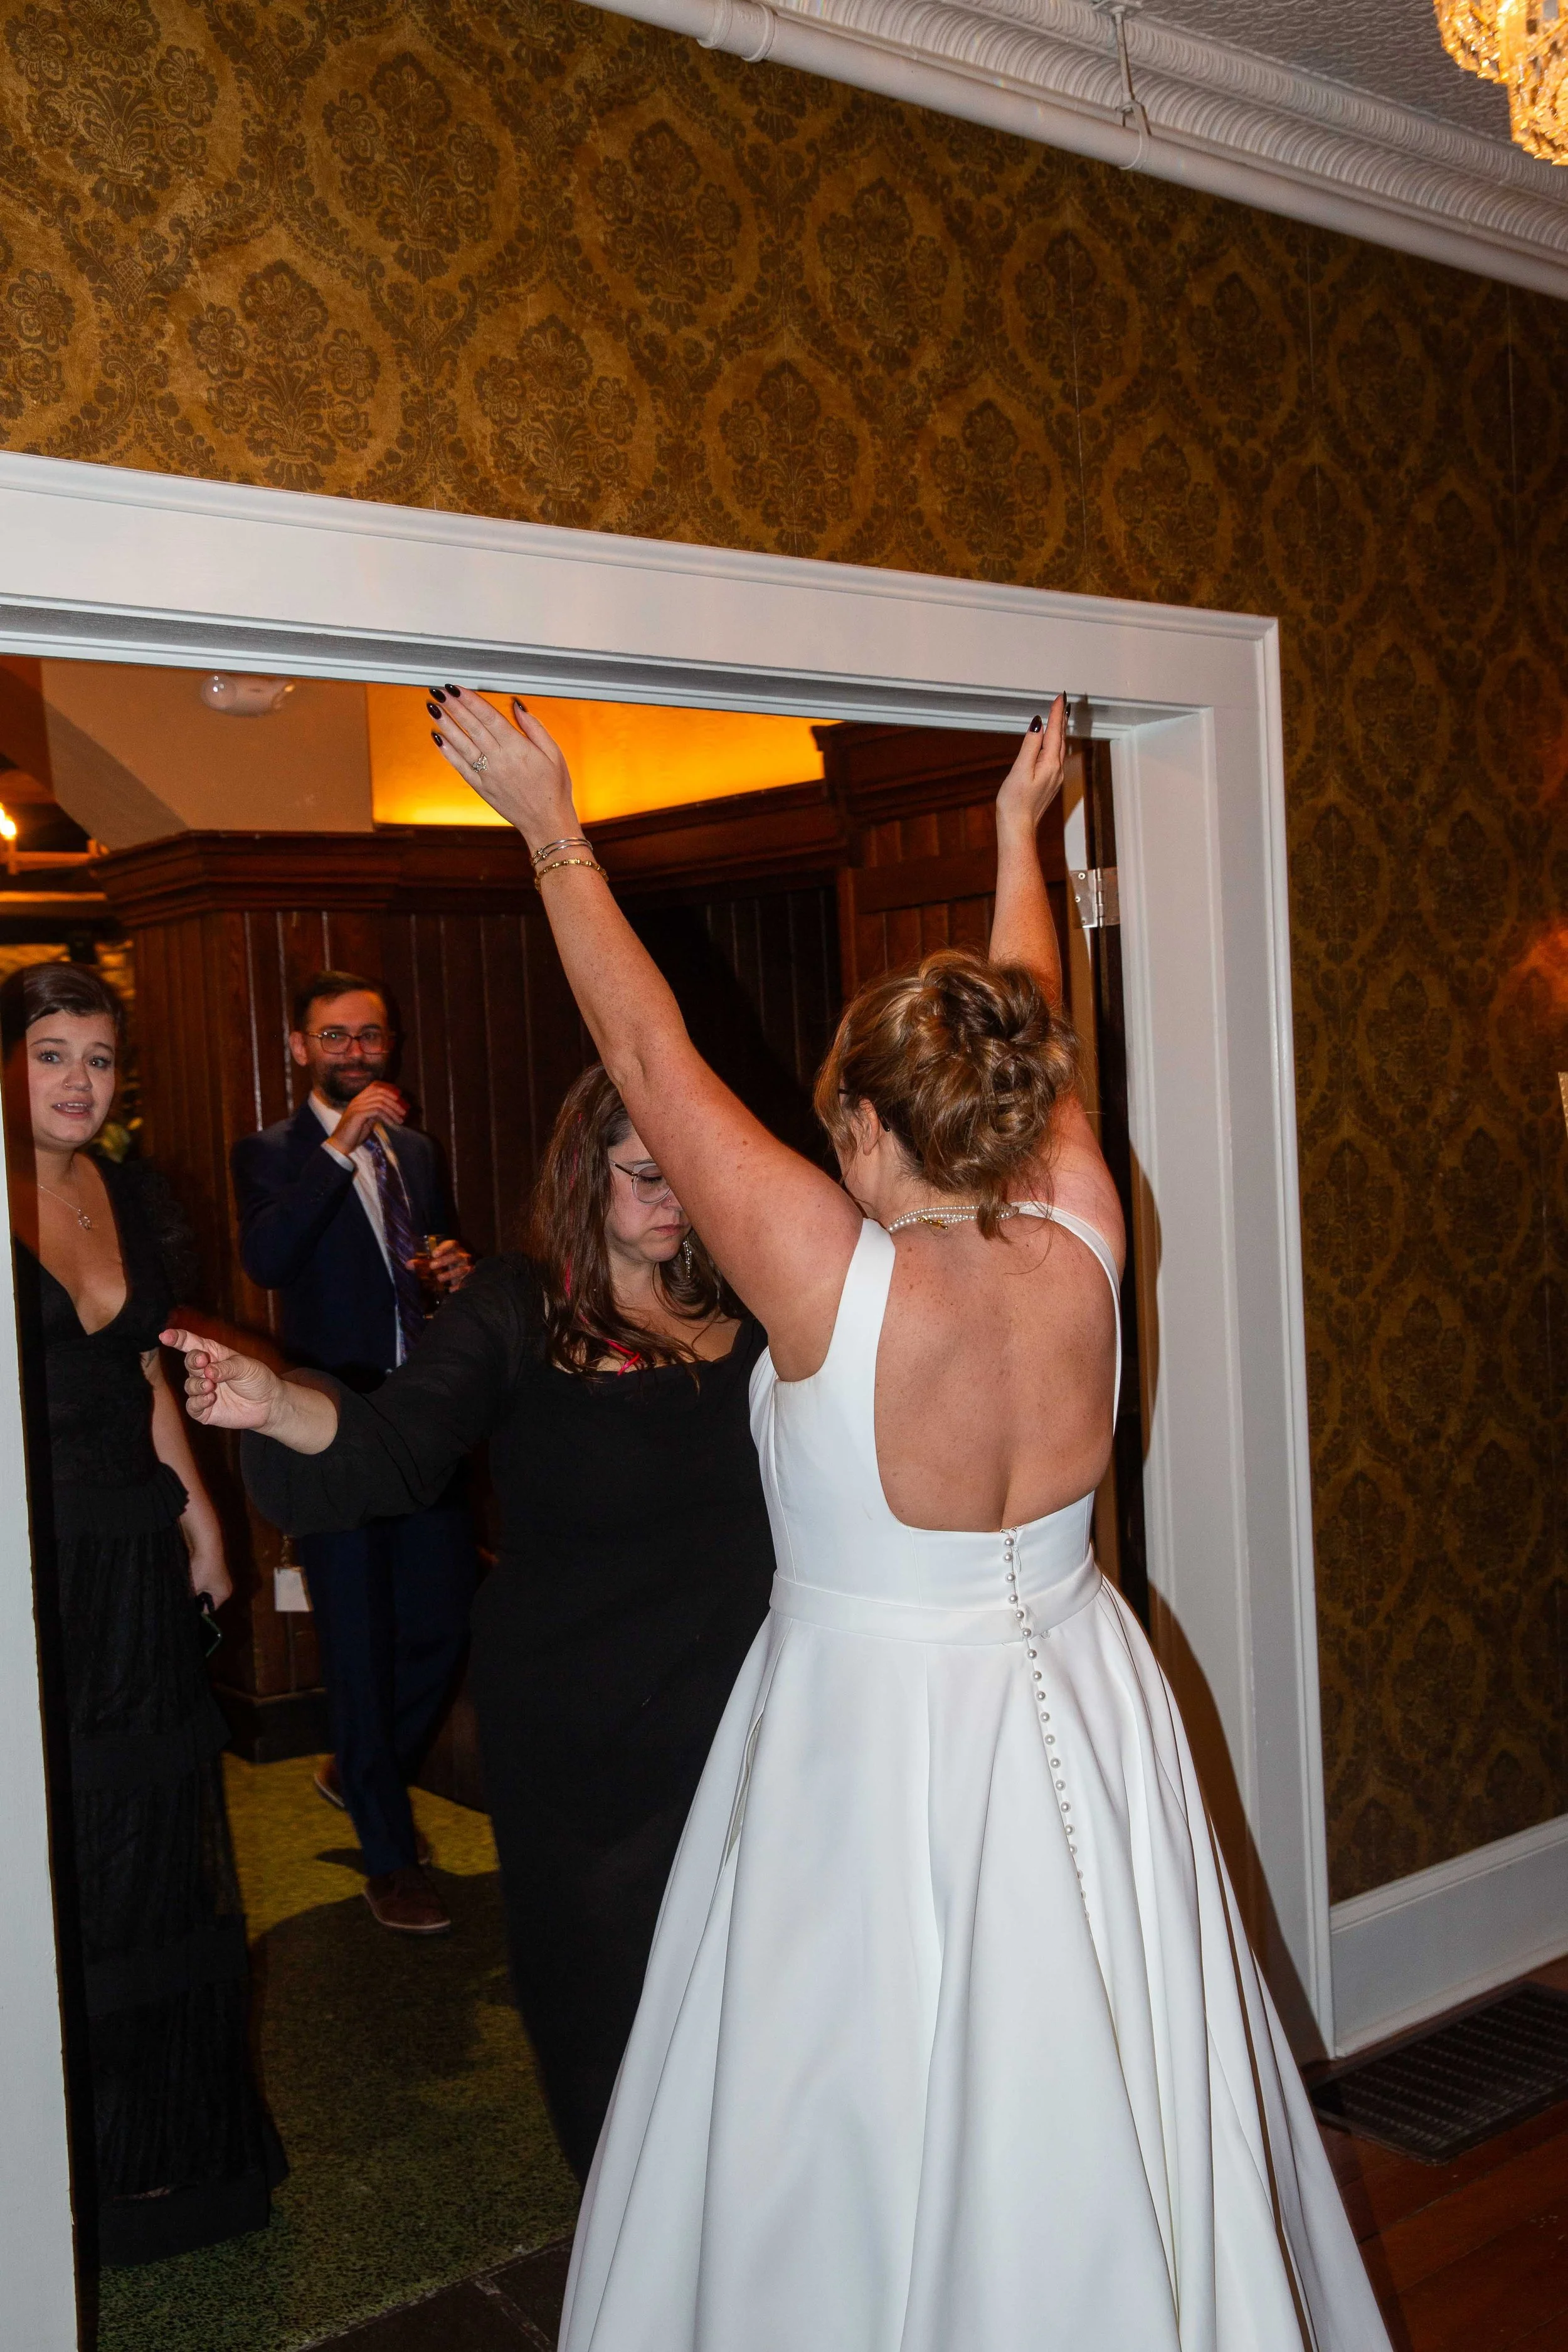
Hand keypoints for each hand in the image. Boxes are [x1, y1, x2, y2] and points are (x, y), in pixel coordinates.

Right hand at [162, 1328, 284, 1432]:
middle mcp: (205, 1372)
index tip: (164, 1335)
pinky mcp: (204, 1409)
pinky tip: (210, 1398)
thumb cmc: (257, 1379)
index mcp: (214, 1355)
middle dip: (193, 1361)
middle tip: (203, 1362)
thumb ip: (226, 1367)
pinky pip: (192, 1405)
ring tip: (211, 1385)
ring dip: (197, 1384)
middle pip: (189, 1362)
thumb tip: (207, 1372)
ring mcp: (204, 1390)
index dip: (177, 1338)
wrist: (269, 1404)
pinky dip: (198, 1401)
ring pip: (189, 1385)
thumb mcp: (246, 1366)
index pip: (191, 1344)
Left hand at [187, 1543, 232, 1608]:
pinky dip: (194, 1577)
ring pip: (202, 1588)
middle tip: (184, 1594)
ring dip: (193, 1586)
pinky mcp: (211, 1566)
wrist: (205, 1544)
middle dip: (195, 1596)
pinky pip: (201, 1578)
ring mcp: (218, 1575)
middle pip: (205, 1598)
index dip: (196, 1608)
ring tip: (185, 1583)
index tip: (185, 1605)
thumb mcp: (192, 1589)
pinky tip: (188, 1574)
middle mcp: (224, 1586)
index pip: (208, 1609)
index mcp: (223, 1594)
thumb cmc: (202, 1569)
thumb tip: (182, 1604)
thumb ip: (188, 1599)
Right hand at [332, 1081, 405, 1156]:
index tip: (400, 1096)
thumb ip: (376, 1113)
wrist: (341, 1143)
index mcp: (359, 1099)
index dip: (389, 1089)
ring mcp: (357, 1106)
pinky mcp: (358, 1115)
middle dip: (395, 1101)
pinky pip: (377, 1111)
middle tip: (404, 1111)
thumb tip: (390, 1110)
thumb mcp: (368, 1120)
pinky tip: (392, 1124)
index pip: (375, 1086)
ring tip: (401, 1120)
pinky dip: (387, 1117)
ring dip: (393, 1111)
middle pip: (380, 1092)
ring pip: (380, 1102)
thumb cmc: (354, 1133)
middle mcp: (358, 1100)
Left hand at [421, 1237, 471, 1291]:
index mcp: (455, 1249)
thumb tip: (407, 1265)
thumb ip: (422, 1263)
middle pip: (456, 1256)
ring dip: (450, 1274)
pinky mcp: (471, 1278)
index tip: (433, 1254)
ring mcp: (468, 1267)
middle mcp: (463, 1256)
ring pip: (462, 1269)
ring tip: (439, 1278)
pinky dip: (459, 1285)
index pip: (451, 1244)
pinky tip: (451, 1290)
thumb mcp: (435, 1262)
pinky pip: (466, 1281)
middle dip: (444, 1261)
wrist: (463, 1272)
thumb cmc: (446, 1264)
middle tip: (432, 1266)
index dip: (443, 1248)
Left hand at [430, 689, 579, 851]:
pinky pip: (460, 766)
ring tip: (433, 708)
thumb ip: (534, 728)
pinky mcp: (481, 788)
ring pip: (462, 744)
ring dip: (446, 724)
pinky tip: (438, 738)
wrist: (546, 822)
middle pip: (472, 726)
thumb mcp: (554, 753)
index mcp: (518, 748)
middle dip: (454, 707)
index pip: (489, 717)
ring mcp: (487, 774)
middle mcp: (499, 759)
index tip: (457, 688)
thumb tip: (517, 706)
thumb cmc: (554, 788)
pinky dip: (447, 752)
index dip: (470, 700)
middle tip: (439, 691)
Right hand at [996, 693, 1067, 835]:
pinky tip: (1052, 743)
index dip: (1056, 713)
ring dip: (1059, 730)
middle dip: (1061, 719)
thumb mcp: (1020, 770)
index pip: (1055, 732)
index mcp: (1050, 764)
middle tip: (1062, 702)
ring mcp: (1054, 778)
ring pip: (1059, 747)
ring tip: (1059, 717)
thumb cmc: (1015, 803)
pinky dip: (1054, 744)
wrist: (1018, 829)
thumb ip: (1030, 746)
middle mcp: (1056, 770)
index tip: (1060, 697)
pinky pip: (1055, 757)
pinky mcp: (1049, 784)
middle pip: (1060, 738)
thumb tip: (1038, 725)